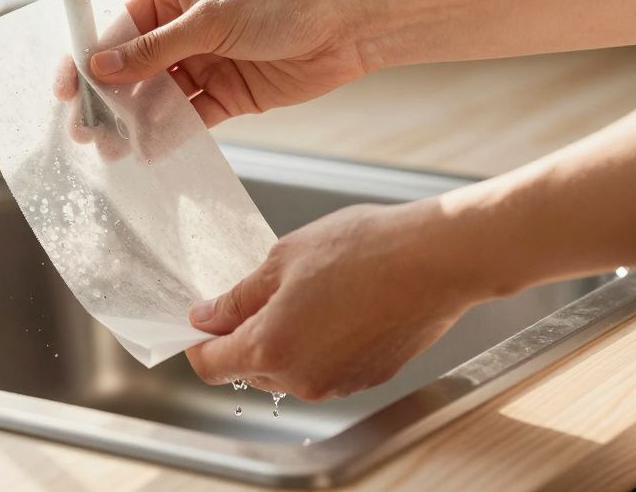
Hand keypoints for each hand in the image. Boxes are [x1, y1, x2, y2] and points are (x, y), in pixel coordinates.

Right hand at [88, 0, 375, 126]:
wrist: (346, 27)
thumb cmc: (285, 2)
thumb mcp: (211, 20)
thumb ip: (155, 48)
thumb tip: (104, 64)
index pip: (118, 28)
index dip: (90, 57)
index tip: (68, 87)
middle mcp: (185, 30)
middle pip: (133, 68)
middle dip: (108, 99)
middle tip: (86, 130)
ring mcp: (205, 64)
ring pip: (158, 97)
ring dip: (136, 121)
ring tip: (114, 147)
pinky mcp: (228, 95)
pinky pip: (190, 118)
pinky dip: (170, 134)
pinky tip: (152, 149)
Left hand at [184, 201, 491, 399]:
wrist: (434, 260)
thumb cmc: (363, 251)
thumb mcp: (282, 260)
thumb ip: (239, 297)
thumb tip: (207, 316)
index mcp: (270, 348)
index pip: (211, 364)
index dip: (200, 342)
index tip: (203, 320)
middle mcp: (301, 379)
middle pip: (249, 368)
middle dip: (245, 335)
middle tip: (263, 290)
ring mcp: (336, 383)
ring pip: (288, 369)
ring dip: (285, 338)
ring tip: (310, 291)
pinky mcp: (367, 379)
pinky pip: (324, 367)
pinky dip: (320, 343)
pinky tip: (339, 305)